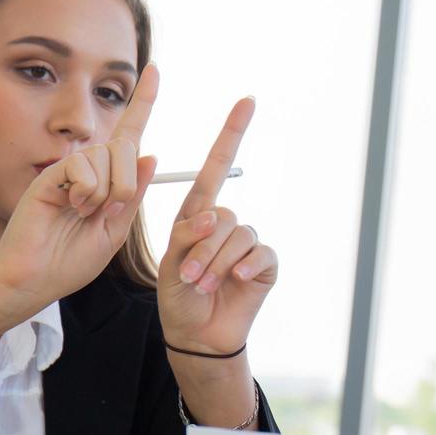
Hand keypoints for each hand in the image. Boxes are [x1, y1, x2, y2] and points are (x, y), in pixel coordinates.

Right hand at [0, 64, 159, 316]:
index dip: (143, 101)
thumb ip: (132, 196)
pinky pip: (82, 165)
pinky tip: (71, 206)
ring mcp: (69, 168)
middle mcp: (90, 167)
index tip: (155, 69)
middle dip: (128, 180)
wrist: (35, 278)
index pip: (130, 134)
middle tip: (110, 208)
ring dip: (106, 191)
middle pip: (126, 144)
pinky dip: (86, 190)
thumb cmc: (71, 260)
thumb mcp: (115, 230)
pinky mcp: (50, 173)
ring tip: (83, 212)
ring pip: (107, 155)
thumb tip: (150, 154)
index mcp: (109, 179)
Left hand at [156, 96, 276, 353]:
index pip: (216, 167)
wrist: (195, 333)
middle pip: (222, 215)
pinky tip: (235, 282)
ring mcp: (247, 244)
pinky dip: (245, 268)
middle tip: (188, 276)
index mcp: (199, 214)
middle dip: (202, 247)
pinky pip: (259, 253)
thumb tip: (215, 215)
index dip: (231, 133)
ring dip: (216, 263)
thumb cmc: (177, 296)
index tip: (247, 101)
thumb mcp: (170, 259)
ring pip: (238, 236)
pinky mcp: (265, 263)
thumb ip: (188, 232)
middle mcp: (225, 224)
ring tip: (203, 285)